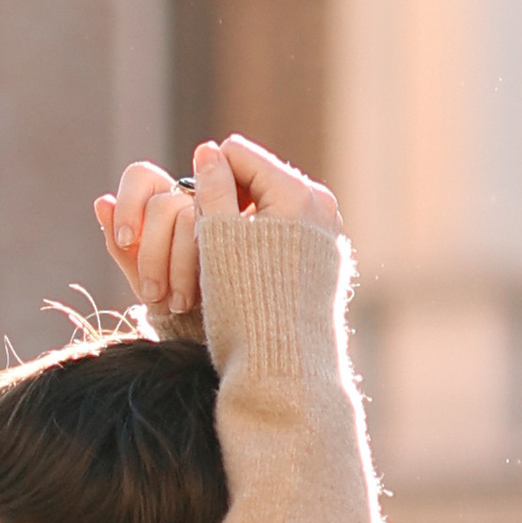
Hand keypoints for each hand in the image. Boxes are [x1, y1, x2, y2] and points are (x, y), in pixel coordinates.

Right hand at [94, 136, 340, 317]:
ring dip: (238, 222)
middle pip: (254, 177)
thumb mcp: (216, 244)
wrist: (286, 370)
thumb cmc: (244, 309)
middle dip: (224, 200)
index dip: (206, 180)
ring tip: (222, 263)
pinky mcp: (326, 255)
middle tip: (205, 244)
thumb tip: (207, 152)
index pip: (236, 154)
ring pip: (266, 204)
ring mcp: (326, 230)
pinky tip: (244, 273)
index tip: (195, 218)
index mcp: (295, 193)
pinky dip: (258, 242)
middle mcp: (319, 204)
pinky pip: (283, 229)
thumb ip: (211, 191)